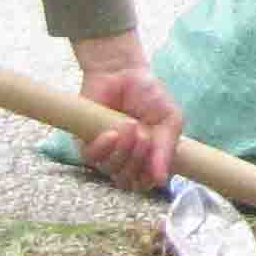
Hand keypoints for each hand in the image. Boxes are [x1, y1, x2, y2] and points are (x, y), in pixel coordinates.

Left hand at [71, 32, 181, 190]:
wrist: (123, 72)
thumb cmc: (148, 94)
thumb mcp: (170, 119)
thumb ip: (167, 149)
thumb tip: (162, 180)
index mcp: (147, 157)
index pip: (145, 183)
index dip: (149, 176)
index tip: (155, 155)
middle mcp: (126, 159)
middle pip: (128, 181)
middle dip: (138, 159)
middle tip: (143, 134)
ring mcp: (106, 153)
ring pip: (111, 171)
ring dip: (123, 151)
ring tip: (130, 125)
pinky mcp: (86, 143)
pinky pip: (92, 159)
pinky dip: (103, 148)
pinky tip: (111, 133)